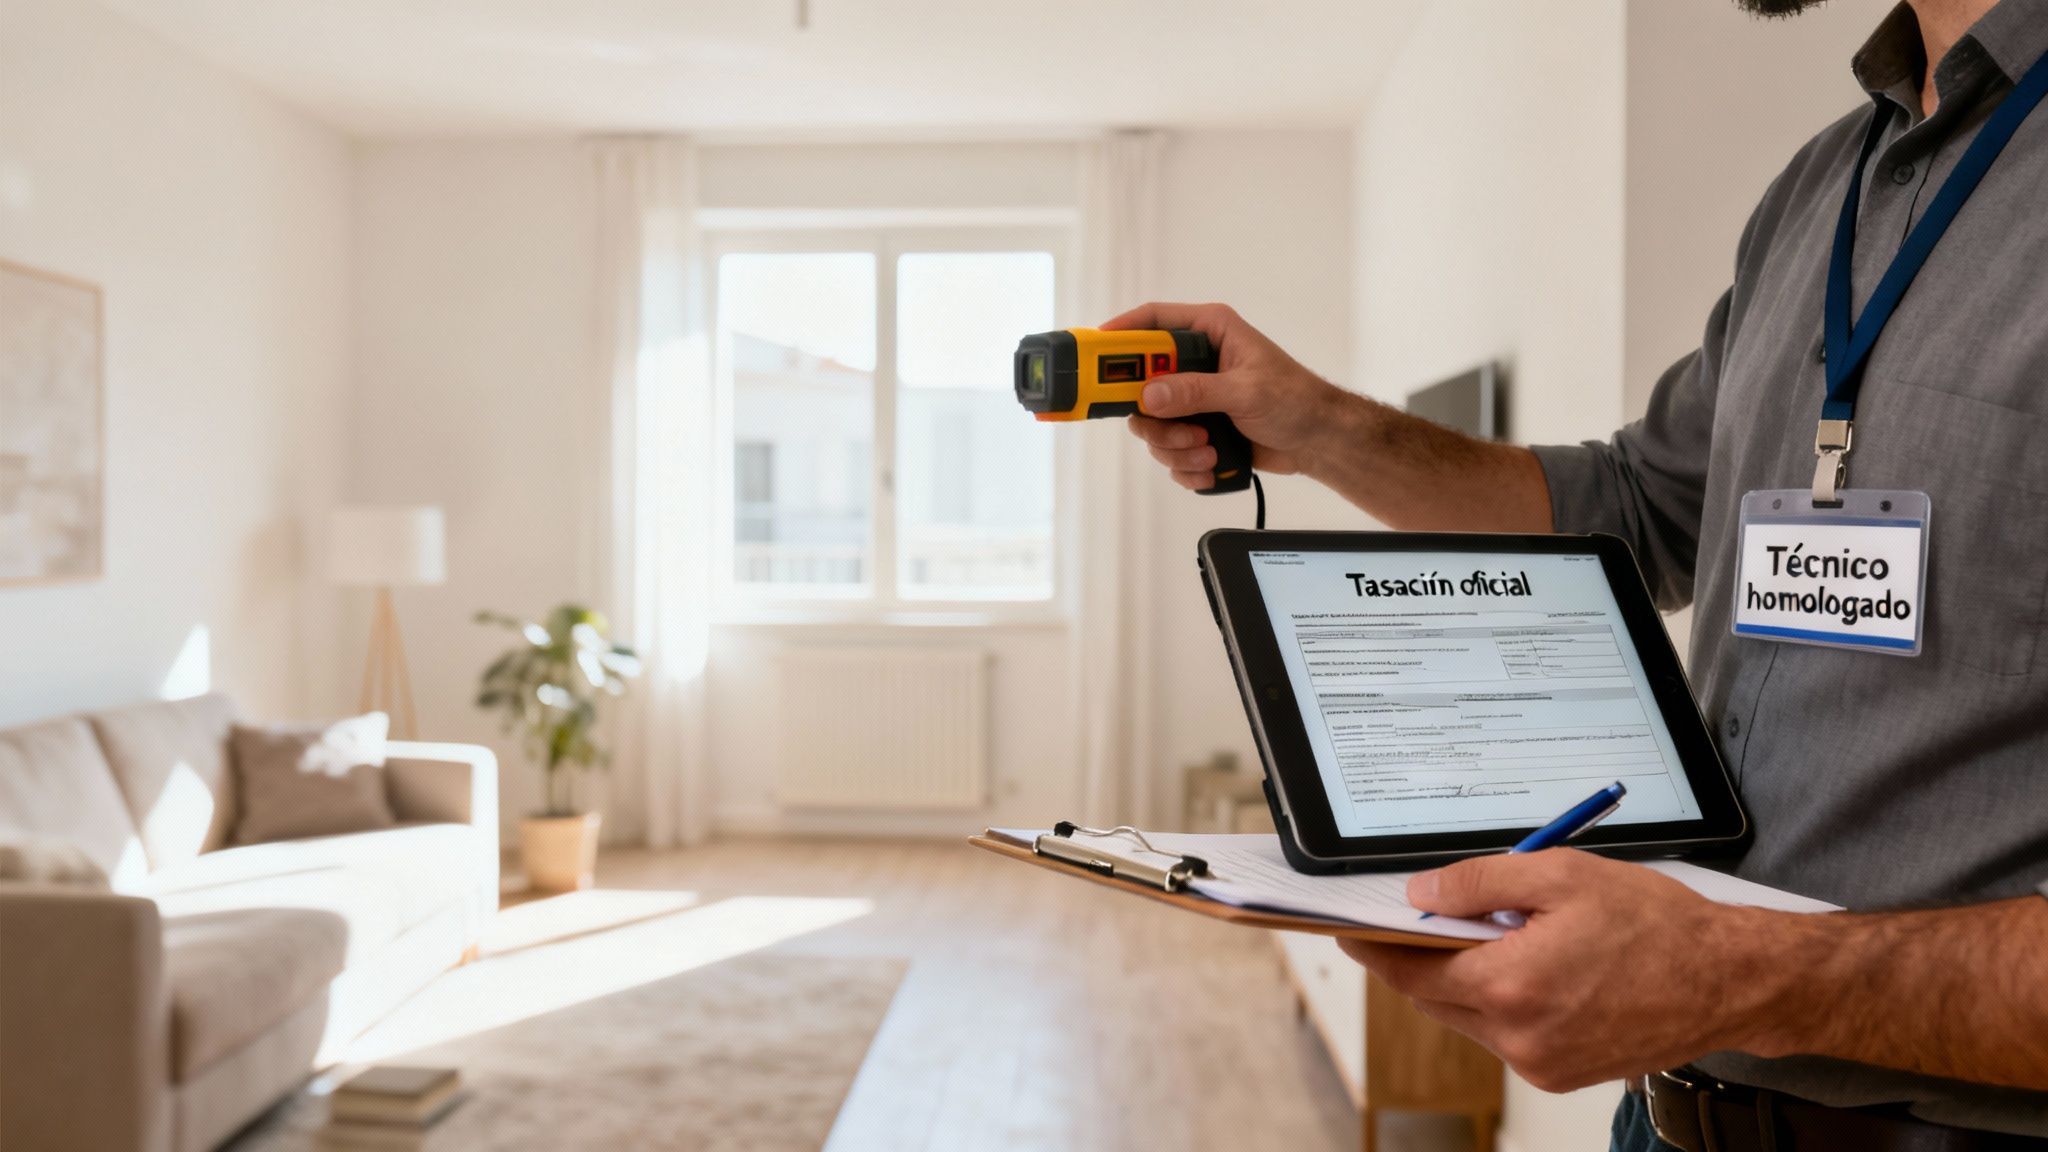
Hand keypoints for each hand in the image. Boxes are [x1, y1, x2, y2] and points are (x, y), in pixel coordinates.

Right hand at [1102, 302, 1353, 490]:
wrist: (1318, 441)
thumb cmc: (1296, 401)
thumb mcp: (1246, 392)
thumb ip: (1196, 391)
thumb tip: (1150, 395)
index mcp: (1209, 332)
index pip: (1153, 321)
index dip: (1120, 332)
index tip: (1095, 352)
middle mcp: (1195, 362)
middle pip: (1140, 382)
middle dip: (1154, 417)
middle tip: (1177, 431)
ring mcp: (1193, 398)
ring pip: (1151, 424)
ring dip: (1174, 447)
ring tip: (1207, 451)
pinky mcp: (1195, 429)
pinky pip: (1168, 451)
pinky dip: (1185, 465)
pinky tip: (1210, 465)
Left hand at [1338, 850, 1788, 1092]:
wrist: (1728, 980)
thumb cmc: (1658, 925)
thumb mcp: (1560, 876)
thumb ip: (1480, 883)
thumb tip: (1422, 893)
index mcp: (1511, 986)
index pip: (1412, 970)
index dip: (1375, 946)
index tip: (1347, 928)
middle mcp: (1519, 1037)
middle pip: (1435, 997)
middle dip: (1419, 958)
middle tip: (1414, 919)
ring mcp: (1540, 1063)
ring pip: (1468, 1018)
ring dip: (1462, 979)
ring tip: (1483, 933)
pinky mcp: (1561, 1074)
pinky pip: (1504, 1036)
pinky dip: (1498, 1001)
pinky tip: (1520, 965)